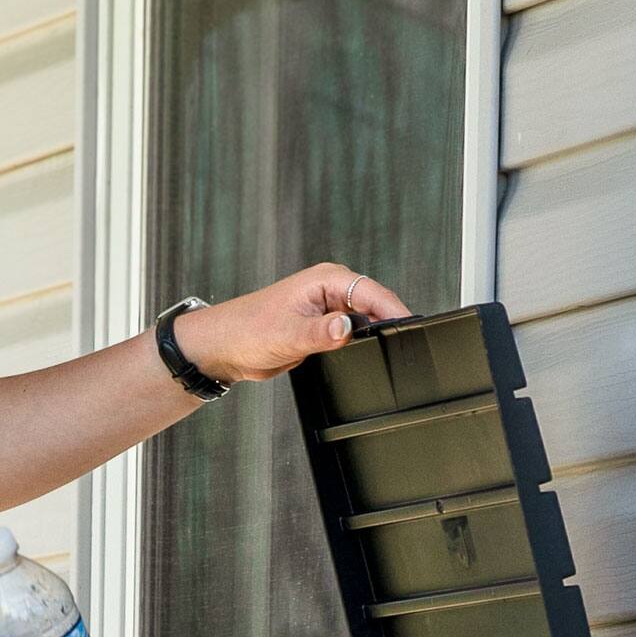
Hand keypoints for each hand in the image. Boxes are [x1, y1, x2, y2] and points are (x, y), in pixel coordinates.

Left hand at [175, 264, 410, 385]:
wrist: (225, 347)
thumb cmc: (246, 330)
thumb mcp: (288, 335)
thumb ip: (322, 333)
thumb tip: (348, 329)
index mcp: (325, 280)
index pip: (373, 292)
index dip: (395, 311)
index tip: (411, 330)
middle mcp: (330, 290)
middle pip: (376, 305)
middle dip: (390, 323)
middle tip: (407, 347)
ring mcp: (329, 309)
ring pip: (367, 321)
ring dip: (377, 335)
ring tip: (393, 353)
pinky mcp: (324, 328)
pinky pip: (353, 335)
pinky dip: (363, 345)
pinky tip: (368, 357)